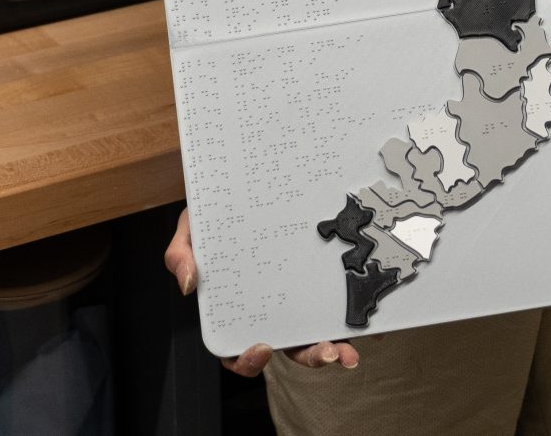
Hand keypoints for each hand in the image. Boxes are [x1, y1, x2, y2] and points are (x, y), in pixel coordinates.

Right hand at [165, 206, 359, 375]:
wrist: (241, 189)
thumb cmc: (214, 217)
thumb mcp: (191, 230)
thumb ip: (180, 254)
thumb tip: (188, 284)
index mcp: (237, 310)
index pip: (237, 350)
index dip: (247, 361)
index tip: (262, 348)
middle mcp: (270, 312)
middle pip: (287, 349)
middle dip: (309, 357)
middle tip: (327, 353)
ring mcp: (298, 298)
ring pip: (317, 335)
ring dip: (334, 349)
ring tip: (348, 350)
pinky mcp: (321, 279)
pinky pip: (338, 303)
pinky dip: (353, 318)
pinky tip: (369, 321)